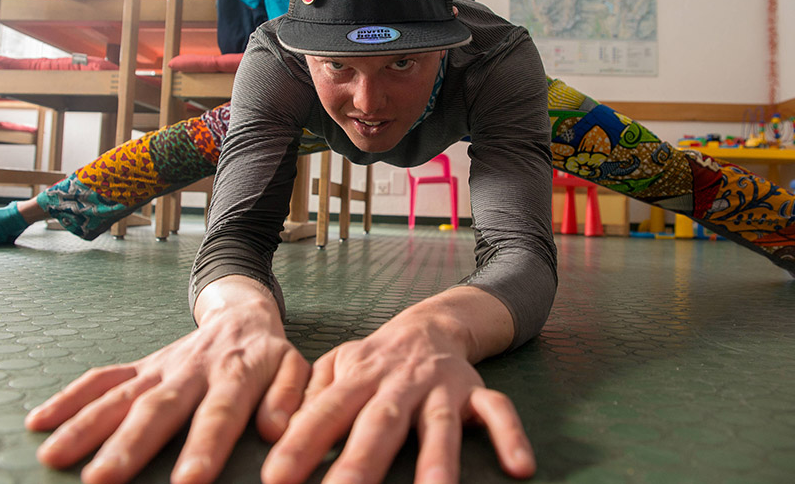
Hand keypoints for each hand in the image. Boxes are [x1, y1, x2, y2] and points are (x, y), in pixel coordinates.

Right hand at [25, 276, 309, 483]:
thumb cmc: (270, 355)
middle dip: (129, 446)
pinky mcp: (141, 366)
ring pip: (121, 396)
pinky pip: (103, 379)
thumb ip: (290, 397)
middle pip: (158, 409)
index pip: (219, 415)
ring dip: (86, 426)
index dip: (204, 449)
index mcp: (237, 375)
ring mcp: (161, 368)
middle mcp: (192, 371)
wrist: (243, 314)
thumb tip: (277, 430)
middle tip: (102, 481)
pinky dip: (70, 398)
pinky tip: (39, 422)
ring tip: (53, 457)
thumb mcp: (295, 369)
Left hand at [261, 287, 535, 483]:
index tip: (275, 479)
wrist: (428, 325)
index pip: (325, 413)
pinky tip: (520, 467)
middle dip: (360, 465)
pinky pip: (498, 411)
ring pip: (439, 425)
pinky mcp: (475, 392)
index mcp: (357, 378)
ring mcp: (440, 388)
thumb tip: (273, 431)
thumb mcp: (334, 366)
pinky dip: (511, 436)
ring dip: (437, 461)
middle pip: (380, 425)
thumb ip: (307, 397)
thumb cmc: (372, 361)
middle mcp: (398, 384)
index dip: (300, 445)